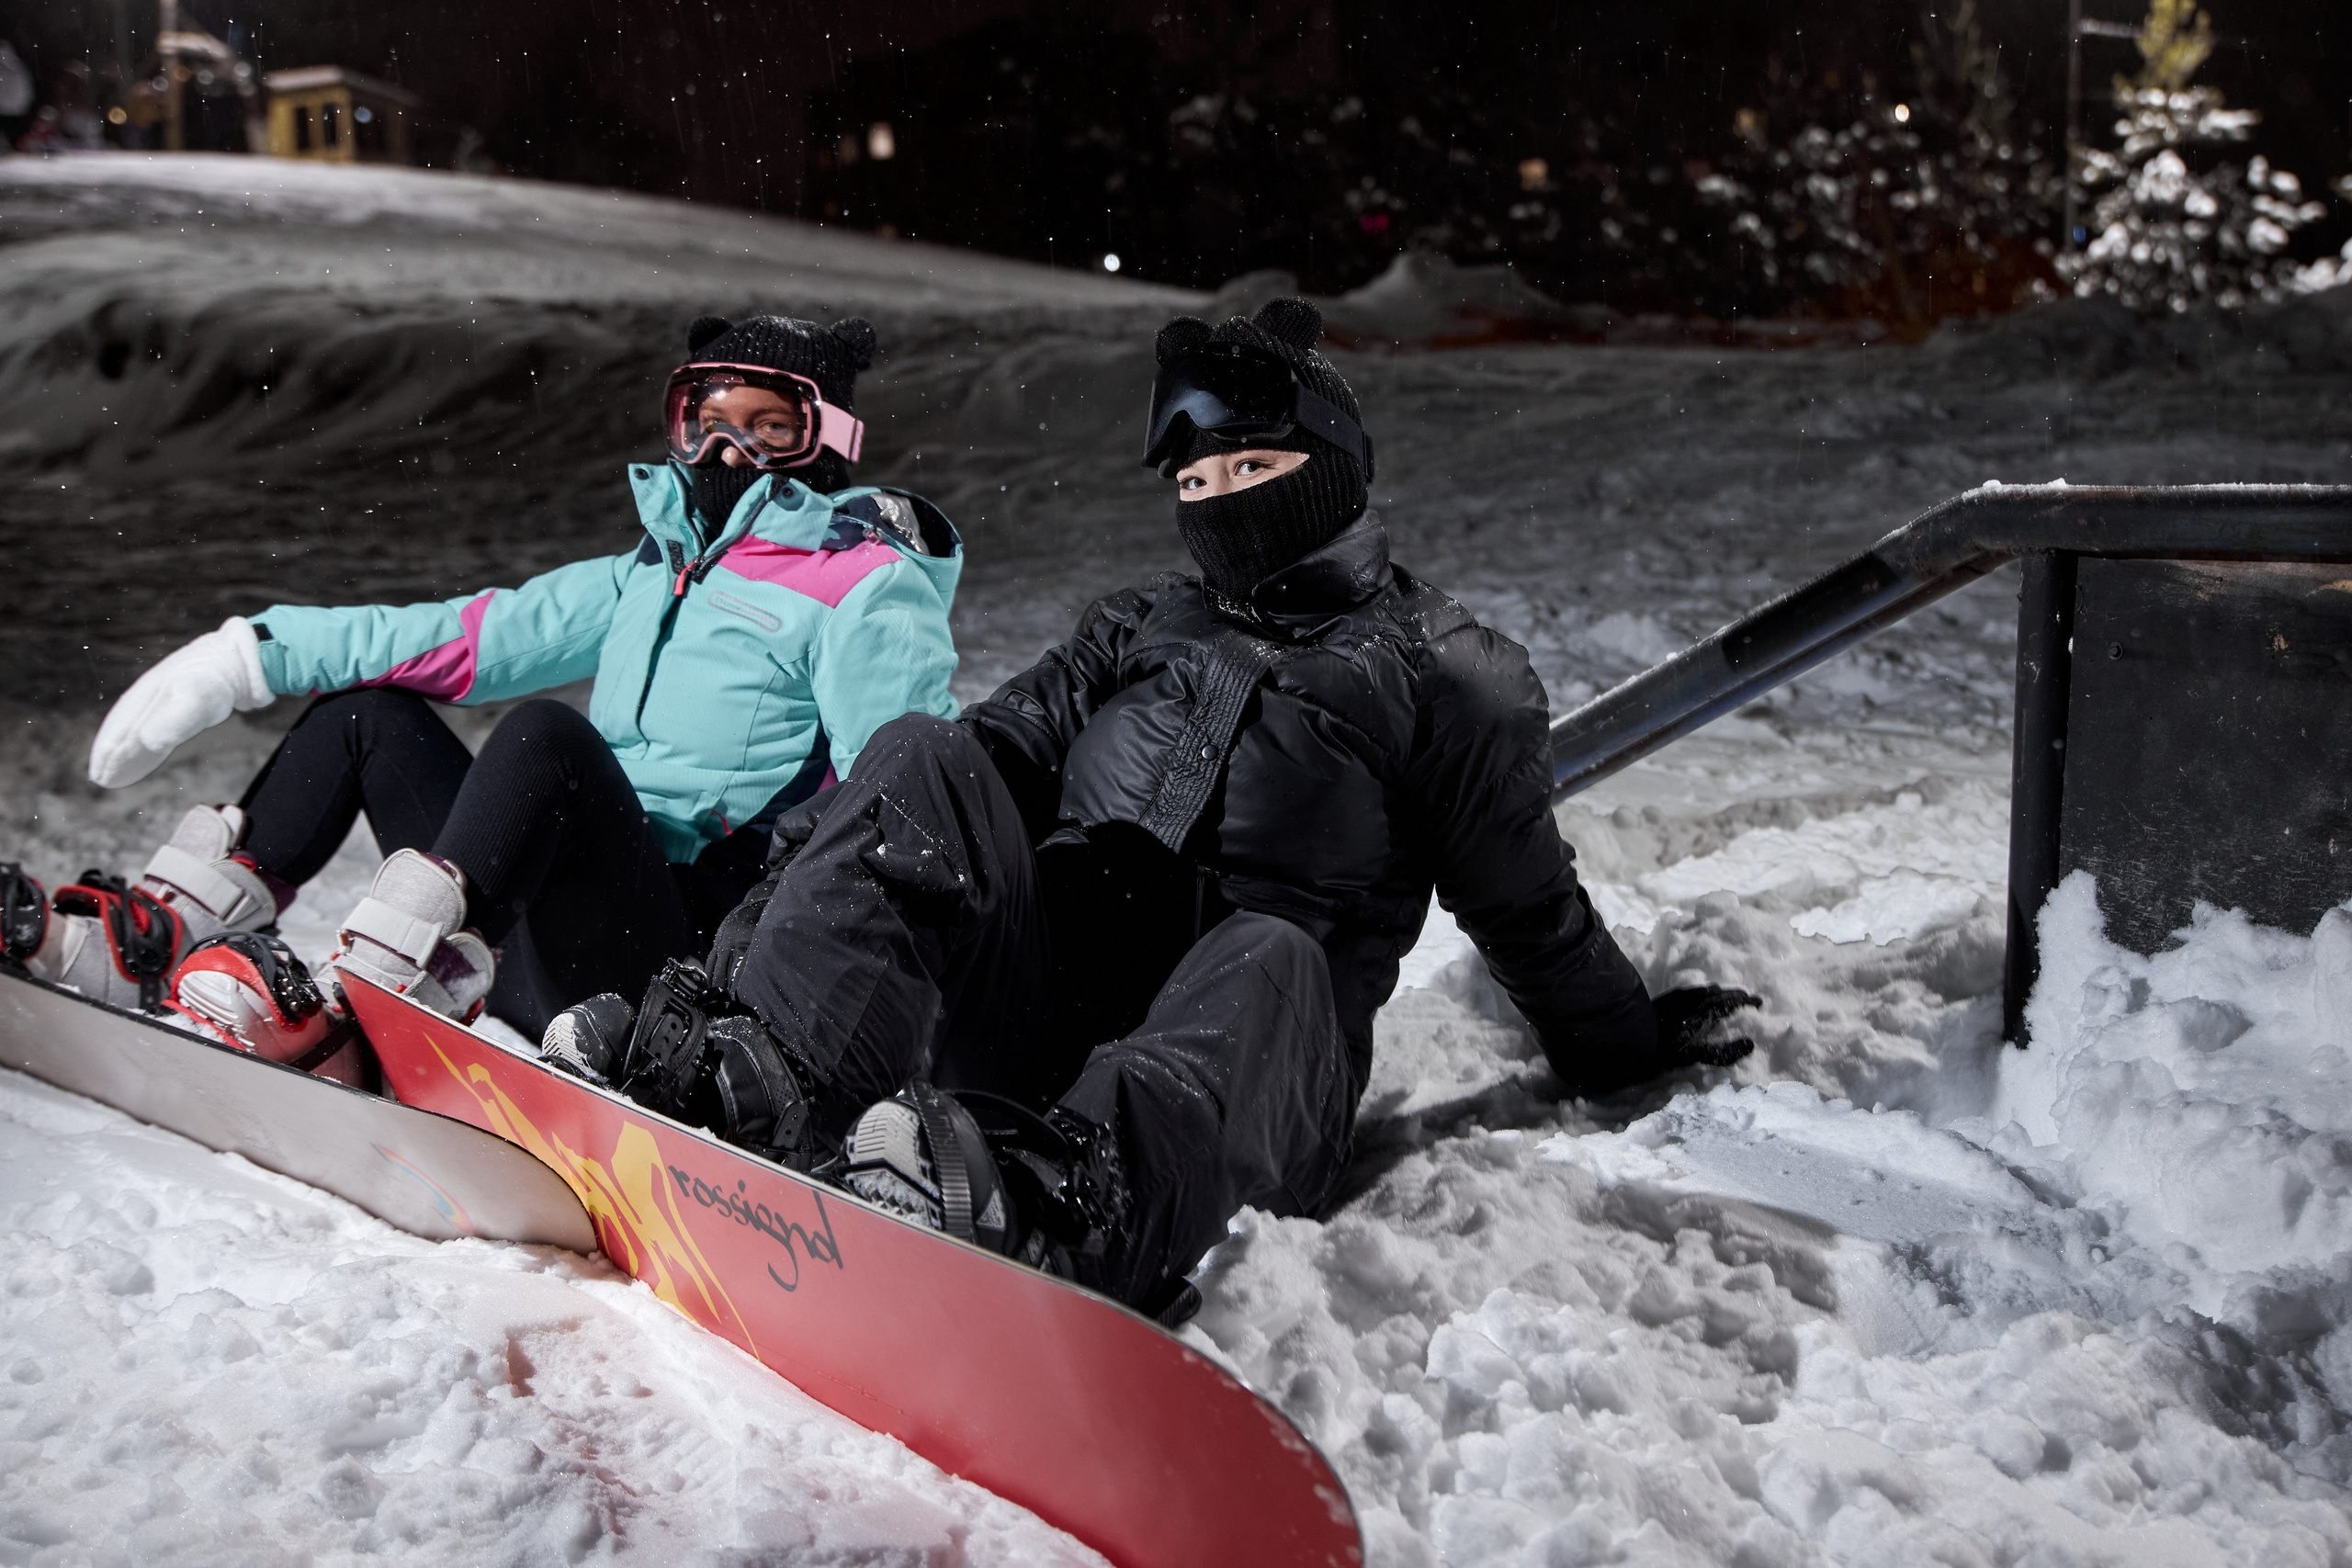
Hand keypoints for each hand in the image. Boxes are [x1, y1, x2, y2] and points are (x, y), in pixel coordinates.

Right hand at [88, 617, 273, 787]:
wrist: (249, 660)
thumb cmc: (221, 677)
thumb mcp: (198, 697)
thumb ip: (173, 719)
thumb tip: (146, 741)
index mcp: (149, 691)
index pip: (122, 724)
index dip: (108, 749)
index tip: (98, 773)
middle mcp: (155, 694)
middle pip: (128, 727)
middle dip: (113, 753)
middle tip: (101, 778)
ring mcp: (171, 698)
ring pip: (143, 729)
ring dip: (130, 752)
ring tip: (117, 775)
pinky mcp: (189, 705)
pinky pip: (163, 729)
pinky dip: (151, 746)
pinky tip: (148, 752)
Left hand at [1653, 984, 1761, 1069]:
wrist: (1628, 1034)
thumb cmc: (1661, 1047)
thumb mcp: (1693, 1054)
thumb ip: (1723, 1052)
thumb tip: (1750, 1044)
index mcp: (1704, 1010)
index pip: (1731, 1002)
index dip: (1746, 1002)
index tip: (1759, 1002)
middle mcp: (1694, 999)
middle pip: (1720, 994)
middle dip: (1735, 996)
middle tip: (1746, 998)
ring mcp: (1678, 997)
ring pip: (1704, 991)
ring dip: (1718, 993)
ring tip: (1725, 995)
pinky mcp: (1665, 999)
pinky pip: (1690, 991)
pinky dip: (1701, 992)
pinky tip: (1696, 996)